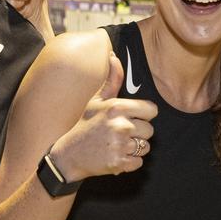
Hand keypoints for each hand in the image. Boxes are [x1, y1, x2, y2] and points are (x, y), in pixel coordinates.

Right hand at [49, 53, 157, 181]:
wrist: (69, 155)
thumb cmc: (85, 125)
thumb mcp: (96, 100)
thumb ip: (112, 80)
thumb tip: (114, 56)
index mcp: (117, 107)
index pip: (151, 110)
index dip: (142, 115)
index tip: (130, 118)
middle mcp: (121, 125)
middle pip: (150, 130)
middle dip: (138, 133)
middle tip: (119, 134)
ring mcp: (120, 145)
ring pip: (145, 147)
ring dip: (134, 148)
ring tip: (116, 144)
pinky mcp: (119, 163)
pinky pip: (139, 162)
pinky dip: (129, 162)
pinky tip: (115, 155)